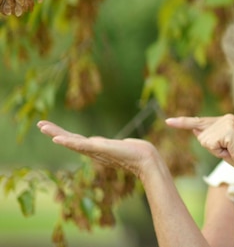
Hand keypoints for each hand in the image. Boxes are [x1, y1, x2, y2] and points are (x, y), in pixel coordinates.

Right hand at [37, 120, 157, 178]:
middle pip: (69, 140)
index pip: (75, 140)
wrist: (145, 159)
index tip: (50, 128)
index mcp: (95, 149)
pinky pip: (81, 145)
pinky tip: (57, 139)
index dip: (62, 135)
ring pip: (72, 141)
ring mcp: (95, 150)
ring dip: (57, 134)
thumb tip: (102, 143)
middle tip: (39, 124)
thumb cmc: (135, 153)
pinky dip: (69, 142)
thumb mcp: (117, 146)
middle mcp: (92, 151)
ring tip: (43, 127)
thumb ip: (107, 145)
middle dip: (54, 132)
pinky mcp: (100, 148)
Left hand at [166, 114, 233, 178]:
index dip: (183, 122)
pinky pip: (210, 144)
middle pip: (201, 135)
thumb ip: (211, 137)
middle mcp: (227, 118)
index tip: (168, 121)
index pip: (200, 121)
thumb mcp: (224, 148)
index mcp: (227, 120)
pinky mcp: (227, 130)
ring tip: (232, 151)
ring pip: (204, 140)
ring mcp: (227, 122)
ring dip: (216, 151)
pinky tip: (232, 150)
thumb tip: (195, 130)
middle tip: (231, 152)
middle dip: (212, 148)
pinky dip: (219, 152)